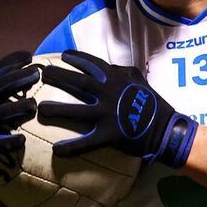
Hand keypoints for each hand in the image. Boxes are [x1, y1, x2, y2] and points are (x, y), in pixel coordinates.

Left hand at [36, 50, 197, 166]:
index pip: (92, 64)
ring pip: (75, 111)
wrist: (165, 128)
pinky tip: (56, 151)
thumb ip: (124, 72)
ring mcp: (107, 115)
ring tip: (41, 110)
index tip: (63, 55)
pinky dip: (71, 148)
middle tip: (42, 74)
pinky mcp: (108, 135)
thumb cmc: (153, 103)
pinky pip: (86, 142)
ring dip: (56, 109)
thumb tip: (112, 66)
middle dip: (59, 77)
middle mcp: (108, 94)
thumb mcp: (140, 80)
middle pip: (77, 83)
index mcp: (116, 80)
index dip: (77, 58)